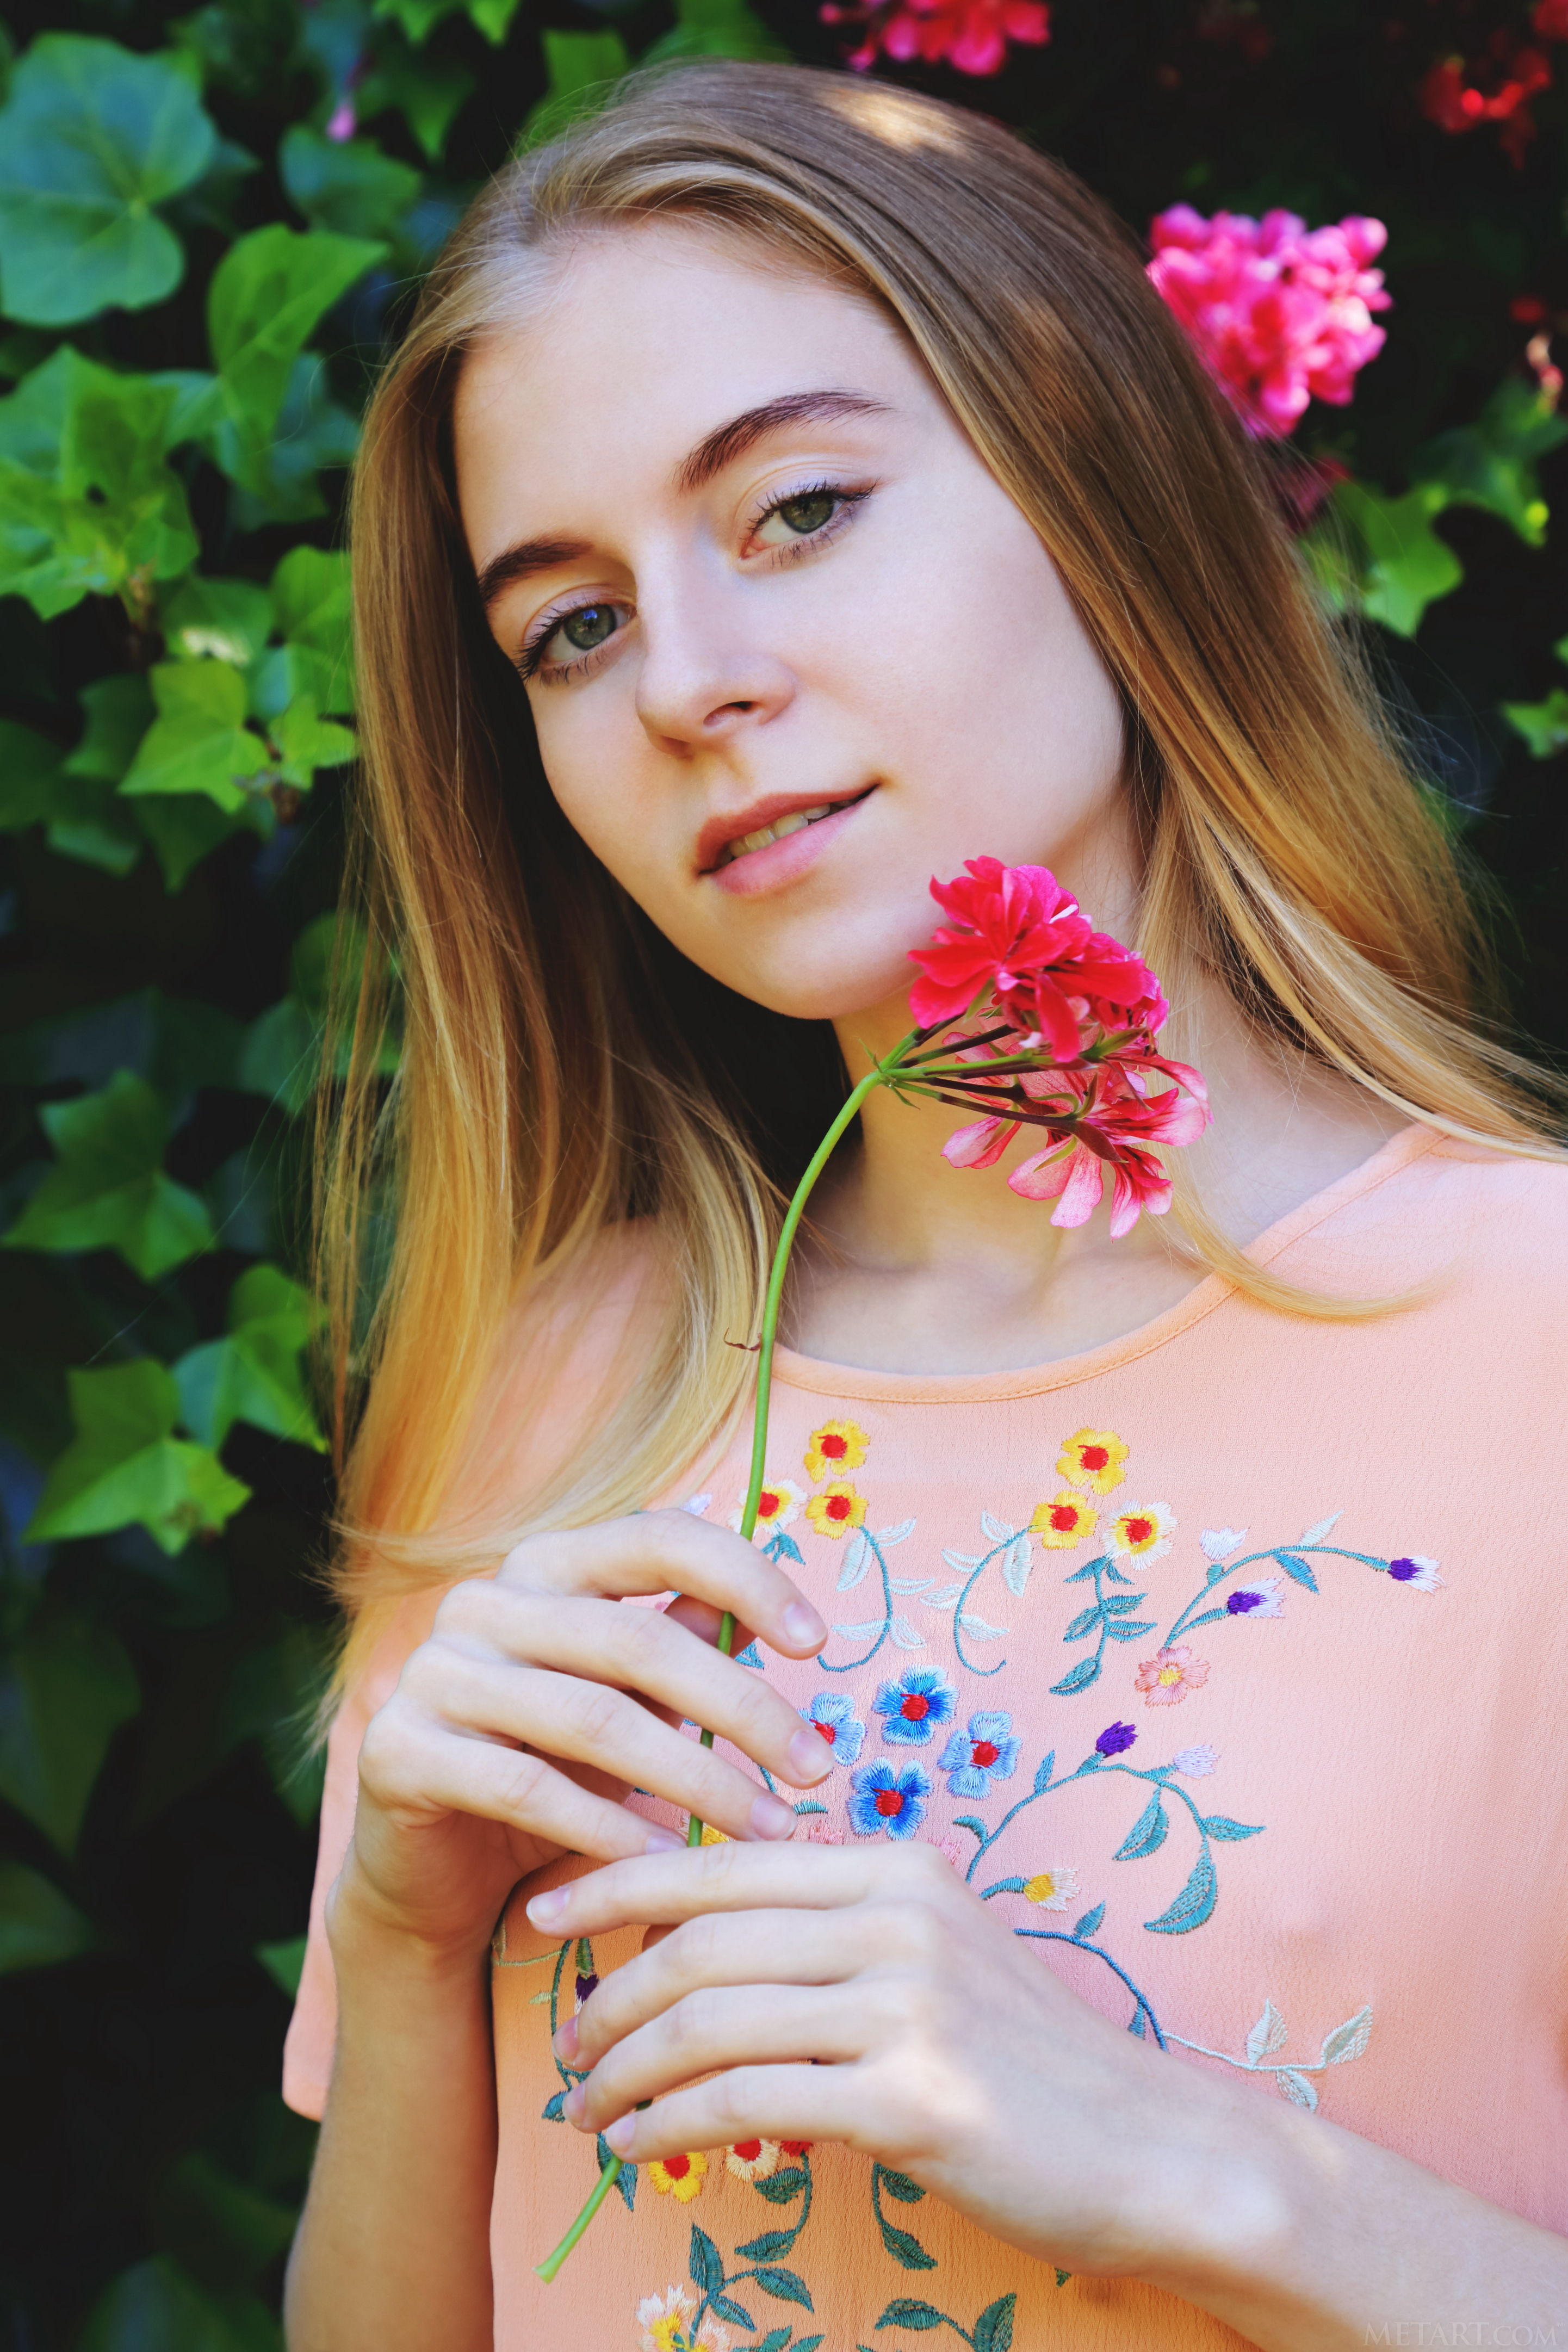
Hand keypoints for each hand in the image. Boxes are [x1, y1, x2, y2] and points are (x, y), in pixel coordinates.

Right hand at [331, 1512, 833, 1967]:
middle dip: (742, 1708)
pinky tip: (668, 1858)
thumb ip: (685, 1646)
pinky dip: (607, 1827)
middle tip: (816, 1768)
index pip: (659, 1539)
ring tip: (766, 1827)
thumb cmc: (551, 1764)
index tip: (819, 1642)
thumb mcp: (629, 1699)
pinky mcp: (398, 1748)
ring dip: (695, 1781)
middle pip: (638, 1641)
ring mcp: (434, 1670)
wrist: (435, 1865)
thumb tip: (777, 1618)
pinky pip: (524, 1786)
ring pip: (593, 1719)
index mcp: (547, 1563)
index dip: (747, 1578)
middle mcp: (484, 1599)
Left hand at [528, 1839, 1274, 2282]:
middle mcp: (895, 1918)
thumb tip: (703, 1943)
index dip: (618, 1882)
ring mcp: (905, 2006)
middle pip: (700, 1943)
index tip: (549, 1913)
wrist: (1149, 2145)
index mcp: (893, 1870)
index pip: (723, 1863)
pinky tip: (642, 2148)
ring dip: (625, 2070)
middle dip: (608, 1994)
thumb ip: (832, 1936)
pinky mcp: (910, 2098)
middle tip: (566, 2044)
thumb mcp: (933, 1959)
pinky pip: (746, 2103)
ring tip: (588, 2107)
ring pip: (708, 2024)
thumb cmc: (1028, 2060)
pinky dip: (671, 2125)